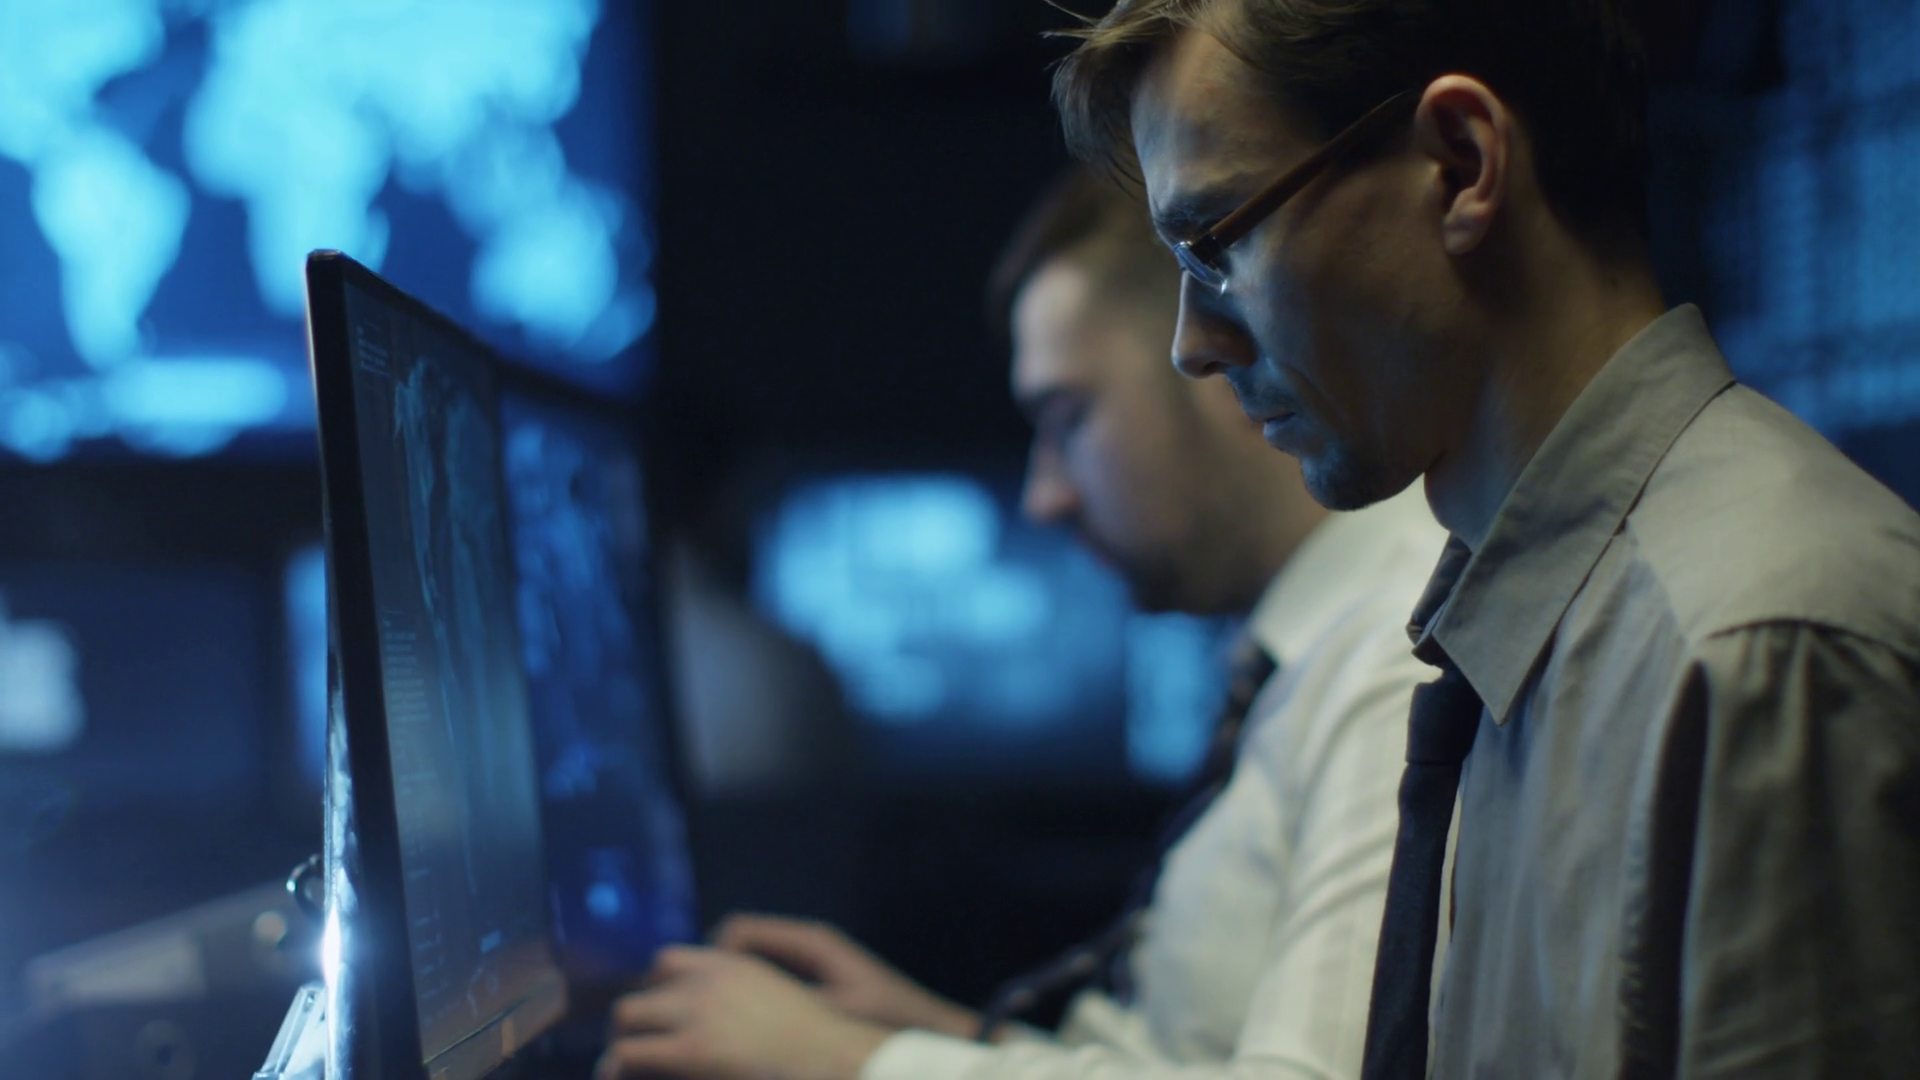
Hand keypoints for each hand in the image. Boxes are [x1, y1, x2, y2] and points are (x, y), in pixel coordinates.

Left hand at [598, 947, 891, 1079]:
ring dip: (620, 1042)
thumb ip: (744, 999)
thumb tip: (724, 1023)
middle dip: (632, 1020)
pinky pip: (627, 1056)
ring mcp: (695, 1013)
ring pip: (626, 1017)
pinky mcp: (688, 1052)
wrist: (833, 1059)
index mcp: (732, 965)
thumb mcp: (779, 1001)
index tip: (653, 1016)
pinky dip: (616, 1069)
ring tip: (619, 1070)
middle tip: (631, 1047)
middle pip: (642, 989)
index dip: (654, 991)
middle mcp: (707, 980)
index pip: (669, 962)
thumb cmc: (820, 1044)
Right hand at [713, 914, 981, 1038]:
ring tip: (713, 1015)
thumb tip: (741, 1005)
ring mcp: (810, 959)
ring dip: (732, 980)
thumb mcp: (835, 1009)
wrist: (926, 1025)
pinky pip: (770, 975)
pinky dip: (751, 991)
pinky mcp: (816, 976)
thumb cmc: (886, 1016)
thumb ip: (790, 1005)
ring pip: (753, 960)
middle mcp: (807, 942)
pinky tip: (746, 1025)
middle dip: (715, 968)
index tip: (698, 990)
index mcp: (809, 942)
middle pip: (740, 942)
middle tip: (696, 1003)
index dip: (712, 956)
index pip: (740, 931)